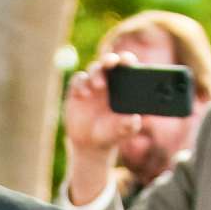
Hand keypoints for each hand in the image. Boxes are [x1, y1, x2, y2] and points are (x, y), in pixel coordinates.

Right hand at [61, 54, 138, 204]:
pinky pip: (76, 85)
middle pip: (108, 66)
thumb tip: (135, 121)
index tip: (130, 62)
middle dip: (109, 63)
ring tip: (96, 84)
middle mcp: (107, 84)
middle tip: (112, 66)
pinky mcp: (75, 95)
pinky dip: (78, 87)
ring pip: (91, 73)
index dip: (127, 62)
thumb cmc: (111, 136)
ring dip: (94, 75)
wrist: (91, 147)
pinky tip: (82, 93)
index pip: (126, 69)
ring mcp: (89, 88)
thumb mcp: (121, 133)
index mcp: (122, 88)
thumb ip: (127, 127)